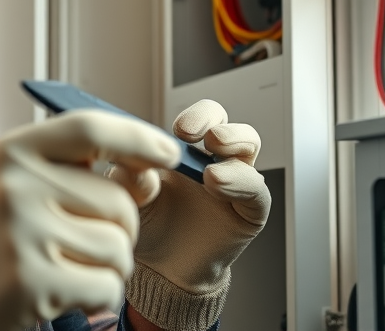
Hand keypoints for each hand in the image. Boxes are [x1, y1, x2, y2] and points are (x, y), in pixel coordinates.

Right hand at [0, 110, 181, 330]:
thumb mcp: (13, 182)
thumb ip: (69, 171)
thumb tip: (148, 173)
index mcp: (13, 151)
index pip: (90, 130)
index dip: (138, 138)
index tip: (170, 154)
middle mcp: (16, 185)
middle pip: (118, 203)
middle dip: (120, 229)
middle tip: (86, 244)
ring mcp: (22, 234)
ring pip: (118, 248)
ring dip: (109, 267)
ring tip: (70, 268)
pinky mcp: (30, 282)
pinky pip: (106, 287)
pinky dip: (99, 297)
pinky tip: (65, 294)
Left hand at [108, 99, 270, 329]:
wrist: (163, 268)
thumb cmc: (149, 223)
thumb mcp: (128, 196)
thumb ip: (127, 176)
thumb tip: (135, 164)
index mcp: (187, 149)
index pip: (202, 117)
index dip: (196, 116)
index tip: (178, 130)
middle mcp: (215, 159)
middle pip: (227, 122)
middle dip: (214, 121)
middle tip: (195, 134)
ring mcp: (236, 182)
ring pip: (249, 146)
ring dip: (234, 143)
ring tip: (209, 165)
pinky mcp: (250, 211)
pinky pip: (257, 190)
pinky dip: (241, 183)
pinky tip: (217, 185)